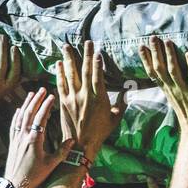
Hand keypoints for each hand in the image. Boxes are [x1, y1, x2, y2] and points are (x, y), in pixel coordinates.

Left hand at [3, 88, 73, 187]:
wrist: (15, 184)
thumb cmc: (34, 176)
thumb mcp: (51, 165)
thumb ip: (62, 152)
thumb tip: (73, 140)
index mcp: (35, 140)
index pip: (41, 118)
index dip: (46, 106)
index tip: (52, 96)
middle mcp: (24, 136)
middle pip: (30, 113)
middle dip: (36, 100)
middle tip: (42, 89)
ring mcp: (17, 138)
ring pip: (21, 117)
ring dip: (27, 104)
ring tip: (32, 93)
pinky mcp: (12, 142)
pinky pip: (14, 124)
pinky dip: (17, 115)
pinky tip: (20, 109)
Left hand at [56, 41, 124, 161]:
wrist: (81, 145)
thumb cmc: (100, 132)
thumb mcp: (115, 118)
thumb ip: (121, 103)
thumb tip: (128, 90)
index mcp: (99, 98)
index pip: (98, 75)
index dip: (97, 62)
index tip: (97, 50)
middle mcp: (85, 95)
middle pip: (85, 70)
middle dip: (85, 54)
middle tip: (86, 42)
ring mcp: (72, 98)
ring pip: (70, 74)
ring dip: (69, 59)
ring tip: (66, 46)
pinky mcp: (63, 102)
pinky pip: (60, 84)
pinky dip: (59, 73)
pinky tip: (58, 63)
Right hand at [139, 37, 187, 132]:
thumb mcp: (177, 100)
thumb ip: (173, 87)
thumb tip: (170, 78)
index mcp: (167, 91)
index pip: (153, 72)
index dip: (146, 59)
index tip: (141, 46)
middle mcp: (172, 90)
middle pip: (160, 68)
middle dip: (155, 52)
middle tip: (152, 37)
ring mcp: (183, 91)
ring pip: (173, 71)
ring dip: (169, 55)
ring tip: (167, 41)